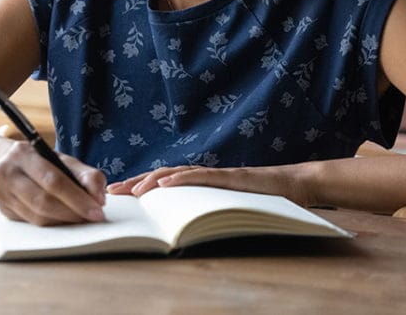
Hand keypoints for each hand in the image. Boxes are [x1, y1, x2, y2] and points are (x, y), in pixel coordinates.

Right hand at [0, 140, 106, 225]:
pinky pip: (32, 223)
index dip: (78, 198)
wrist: (7, 164)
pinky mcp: (4, 210)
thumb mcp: (62, 160)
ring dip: (64, 220)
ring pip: (37, 216)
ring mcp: (2, 193)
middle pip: (43, 201)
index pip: (53, 180)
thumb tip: (99, 197)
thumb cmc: (40, 162)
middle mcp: (7, 173)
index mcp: (23, 154)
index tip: (97, 209)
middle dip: (72, 212)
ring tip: (81, 218)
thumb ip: (85, 174)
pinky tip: (65, 219)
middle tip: (92, 217)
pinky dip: (53, 223)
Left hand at [107, 164, 315, 206]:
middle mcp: (204, 176)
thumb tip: (182, 231)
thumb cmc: (263, 200)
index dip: (139, 187)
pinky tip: (165, 183)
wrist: (294, 186)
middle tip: (111, 192)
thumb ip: (205, 212)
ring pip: (176, 174)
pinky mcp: (229, 177)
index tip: (117, 195)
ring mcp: (215, 175)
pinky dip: (180, 178)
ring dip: (151, 181)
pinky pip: (201, 176)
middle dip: (135, 184)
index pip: (163, 184)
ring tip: (133, 190)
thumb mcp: (226, 209)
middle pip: (162, 177)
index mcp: (200, 184)